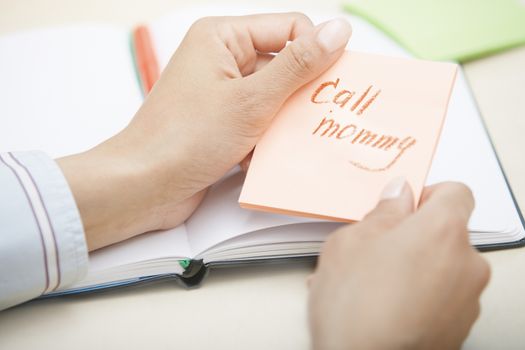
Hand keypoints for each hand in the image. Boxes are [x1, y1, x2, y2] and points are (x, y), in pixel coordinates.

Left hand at [56, 14, 351, 249]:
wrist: (144, 186)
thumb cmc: (187, 138)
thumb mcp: (252, 99)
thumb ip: (298, 65)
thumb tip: (338, 31)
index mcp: (224, 37)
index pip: (290, 27)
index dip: (316, 52)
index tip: (335, 83)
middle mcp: (222, 59)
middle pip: (285, 63)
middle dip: (302, 93)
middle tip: (322, 116)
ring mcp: (222, 93)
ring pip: (275, 97)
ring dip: (286, 120)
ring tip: (290, 140)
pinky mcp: (222, 122)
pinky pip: (260, 121)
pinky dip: (269, 138)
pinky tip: (265, 156)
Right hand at [308, 180, 489, 349]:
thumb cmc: (355, 307)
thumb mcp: (351, 241)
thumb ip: (383, 211)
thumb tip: (399, 195)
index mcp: (442, 231)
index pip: (455, 193)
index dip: (427, 196)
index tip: (405, 208)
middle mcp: (467, 263)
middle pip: (447, 233)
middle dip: (415, 236)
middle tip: (378, 250)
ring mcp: (467, 299)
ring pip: (442, 267)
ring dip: (414, 267)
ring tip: (373, 285)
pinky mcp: (460, 327)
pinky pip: (442, 297)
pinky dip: (419, 294)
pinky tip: (384, 305)